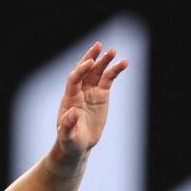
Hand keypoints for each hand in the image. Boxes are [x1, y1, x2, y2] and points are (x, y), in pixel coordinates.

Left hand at [55, 41, 128, 159]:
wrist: (78, 144)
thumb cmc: (70, 141)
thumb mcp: (67, 136)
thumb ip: (68, 125)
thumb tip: (72, 112)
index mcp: (69, 99)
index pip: (74, 79)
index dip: (81, 70)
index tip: (90, 63)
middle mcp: (79, 92)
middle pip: (85, 70)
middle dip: (90, 58)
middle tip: (98, 45)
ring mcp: (91, 92)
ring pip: (98, 72)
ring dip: (104, 61)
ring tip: (113, 51)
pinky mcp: (101, 95)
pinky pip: (108, 79)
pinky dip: (115, 71)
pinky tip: (124, 63)